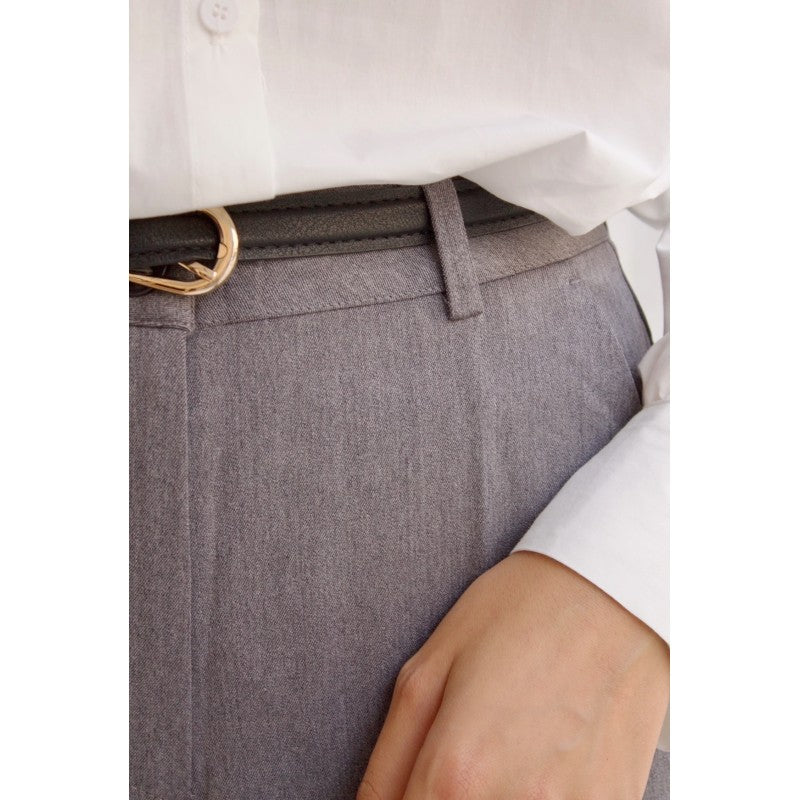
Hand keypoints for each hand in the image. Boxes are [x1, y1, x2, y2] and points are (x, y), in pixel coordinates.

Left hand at [357, 551, 668, 799]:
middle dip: (442, 799)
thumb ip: (387, 762)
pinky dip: (535, 795)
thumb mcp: (428, 668)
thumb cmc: (516, 614)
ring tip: (498, 756)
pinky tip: (537, 761)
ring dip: (488, 795)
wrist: (614, 591)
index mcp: (458, 769)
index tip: (415, 783)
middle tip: (455, 764)